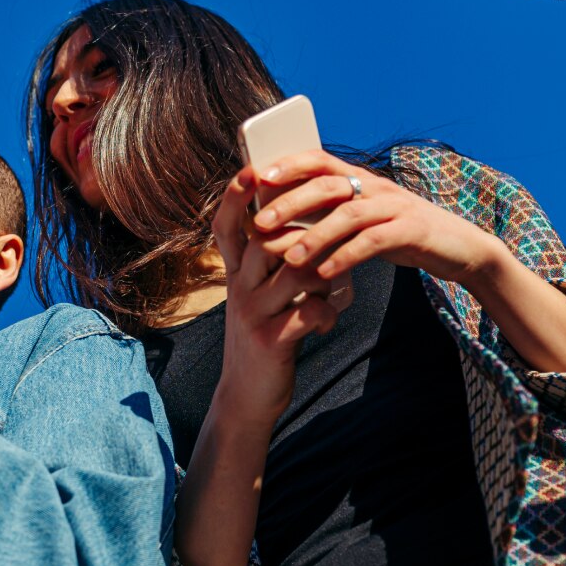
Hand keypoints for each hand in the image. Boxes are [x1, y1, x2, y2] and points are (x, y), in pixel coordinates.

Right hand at [209, 166, 350, 429]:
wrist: (246, 396)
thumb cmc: (264, 336)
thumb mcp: (259, 296)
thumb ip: (271, 265)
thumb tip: (302, 228)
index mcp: (234, 274)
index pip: (227, 226)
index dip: (235, 196)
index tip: (252, 168)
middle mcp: (237, 289)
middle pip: (266, 238)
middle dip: (307, 229)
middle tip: (338, 226)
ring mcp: (252, 314)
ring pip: (294, 271)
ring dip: (325, 273)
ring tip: (334, 288)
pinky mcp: (271, 340)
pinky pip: (309, 311)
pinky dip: (328, 312)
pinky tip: (328, 321)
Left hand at [248, 149, 502, 285]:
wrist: (459, 248)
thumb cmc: (401, 235)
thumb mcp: (364, 220)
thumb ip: (330, 214)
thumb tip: (279, 218)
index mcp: (361, 179)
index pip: (320, 160)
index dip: (289, 165)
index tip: (257, 176)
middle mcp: (376, 186)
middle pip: (328, 185)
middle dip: (290, 203)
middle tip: (260, 224)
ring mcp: (396, 207)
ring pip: (349, 214)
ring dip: (315, 236)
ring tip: (289, 259)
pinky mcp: (412, 231)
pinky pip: (374, 242)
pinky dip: (347, 256)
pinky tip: (326, 273)